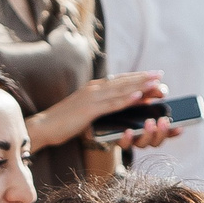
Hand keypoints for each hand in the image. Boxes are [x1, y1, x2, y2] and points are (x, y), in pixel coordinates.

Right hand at [31, 71, 162, 148]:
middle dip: (143, 79)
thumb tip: (115, 108)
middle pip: (123, 82)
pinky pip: (111, 104)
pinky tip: (138, 96)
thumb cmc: (63, 122)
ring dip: (139, 85)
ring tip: (155, 82)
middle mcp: (94, 89)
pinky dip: (125, 100)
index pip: (119, 81)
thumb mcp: (85, 112)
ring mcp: (92, 98)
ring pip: (120, 90)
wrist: (43, 127)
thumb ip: (100, 107)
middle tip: (160, 75)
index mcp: (94, 89)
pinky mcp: (89, 110)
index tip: (152, 76)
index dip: (137, 77)